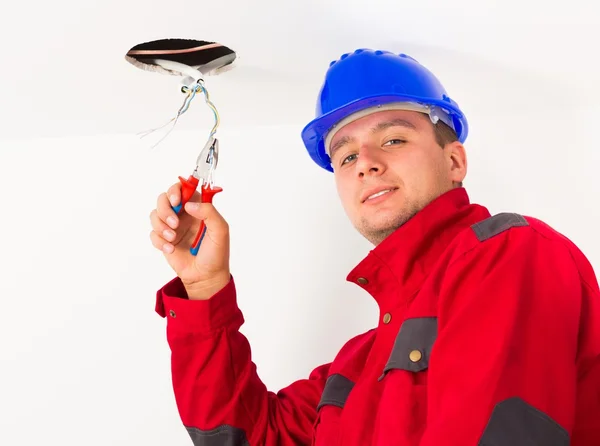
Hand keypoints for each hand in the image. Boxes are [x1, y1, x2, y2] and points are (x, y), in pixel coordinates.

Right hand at [149, 182, 229, 299]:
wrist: (205, 276)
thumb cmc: (216, 254)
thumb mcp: (220, 230)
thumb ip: (209, 212)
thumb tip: (190, 204)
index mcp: (198, 208)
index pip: (183, 188)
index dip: (176, 190)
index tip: (177, 201)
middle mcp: (184, 214)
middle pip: (163, 199)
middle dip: (165, 209)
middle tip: (174, 223)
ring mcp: (172, 227)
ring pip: (155, 215)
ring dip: (161, 226)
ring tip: (173, 238)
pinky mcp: (164, 239)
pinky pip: (153, 234)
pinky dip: (159, 241)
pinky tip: (171, 249)